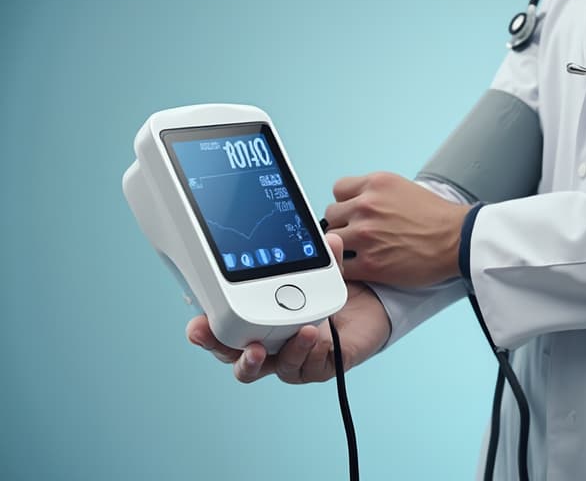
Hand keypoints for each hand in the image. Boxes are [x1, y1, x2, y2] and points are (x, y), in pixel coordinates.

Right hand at [186, 233, 390, 383]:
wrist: (367, 315)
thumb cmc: (330, 294)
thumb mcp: (323, 273)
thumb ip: (322, 258)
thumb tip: (329, 239)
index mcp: (257, 319)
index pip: (221, 328)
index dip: (203, 329)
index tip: (195, 320)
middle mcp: (266, 343)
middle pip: (229, 354)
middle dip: (215, 346)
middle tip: (207, 334)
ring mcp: (287, 359)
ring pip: (262, 369)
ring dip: (262, 355)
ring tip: (278, 333)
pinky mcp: (313, 368)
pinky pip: (304, 369)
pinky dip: (306, 354)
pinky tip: (313, 338)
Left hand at [325, 172, 471, 286]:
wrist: (458, 240)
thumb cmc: (436, 217)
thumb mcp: (403, 188)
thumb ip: (375, 192)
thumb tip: (355, 201)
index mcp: (375, 184)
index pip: (338, 190)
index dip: (345, 203)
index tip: (354, 213)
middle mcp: (367, 206)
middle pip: (331, 215)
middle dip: (343, 225)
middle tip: (359, 235)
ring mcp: (366, 235)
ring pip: (333, 241)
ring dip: (343, 247)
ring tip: (360, 251)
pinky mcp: (370, 263)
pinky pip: (342, 267)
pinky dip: (348, 269)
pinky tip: (362, 268)